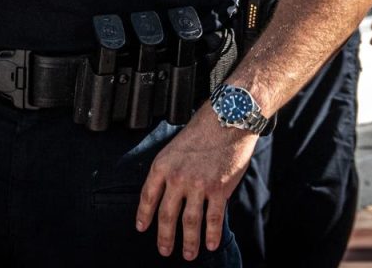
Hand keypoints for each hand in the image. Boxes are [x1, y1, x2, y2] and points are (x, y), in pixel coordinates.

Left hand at [136, 113, 257, 260]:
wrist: (229, 118)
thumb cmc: (204, 129)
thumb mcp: (176, 146)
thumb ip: (170, 169)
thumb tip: (168, 192)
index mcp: (162, 165)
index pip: (148, 197)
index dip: (144, 215)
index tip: (142, 228)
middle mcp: (177, 178)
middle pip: (167, 216)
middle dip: (165, 237)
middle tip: (164, 251)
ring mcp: (198, 185)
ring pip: (190, 222)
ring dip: (188, 242)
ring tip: (188, 255)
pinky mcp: (219, 189)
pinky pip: (214, 218)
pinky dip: (211, 235)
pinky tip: (210, 244)